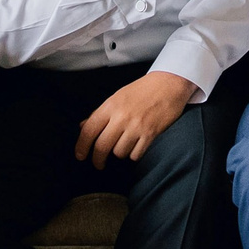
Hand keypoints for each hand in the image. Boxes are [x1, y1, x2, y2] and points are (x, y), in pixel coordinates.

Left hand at [74, 70, 196, 168]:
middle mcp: (121, 117)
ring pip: (119, 153)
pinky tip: (136, 146)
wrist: (169, 84)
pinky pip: (136, 155)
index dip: (81, 146)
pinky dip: (134, 154)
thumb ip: (100, 113)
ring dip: (119, 153)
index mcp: (110, 106)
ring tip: (124, 146)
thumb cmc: (141, 90)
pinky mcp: (151, 134)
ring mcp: (136, 126)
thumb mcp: (117, 97)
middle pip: (102, 146)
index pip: (89, 130)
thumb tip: (82, 126)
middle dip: (98, 160)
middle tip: (99, 164)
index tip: (80, 156)